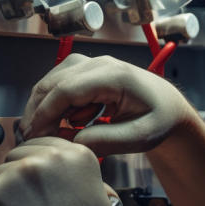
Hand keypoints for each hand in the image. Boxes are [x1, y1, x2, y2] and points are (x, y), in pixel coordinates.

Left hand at [0, 136, 111, 205]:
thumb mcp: (98, 197)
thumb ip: (80, 176)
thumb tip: (69, 172)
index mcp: (76, 154)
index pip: (42, 143)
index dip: (37, 164)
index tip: (38, 183)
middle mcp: (48, 156)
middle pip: (18, 154)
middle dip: (19, 176)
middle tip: (29, 203)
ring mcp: (19, 171)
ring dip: (5, 192)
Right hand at [19, 54, 196, 156]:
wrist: (168, 109)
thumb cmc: (159, 121)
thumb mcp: (140, 137)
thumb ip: (108, 141)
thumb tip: (74, 141)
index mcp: (116, 76)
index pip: (67, 89)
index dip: (46, 114)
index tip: (37, 137)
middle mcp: (101, 63)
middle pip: (53, 82)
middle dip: (38, 112)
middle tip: (36, 140)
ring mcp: (92, 64)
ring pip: (51, 81)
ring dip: (44, 108)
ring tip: (51, 135)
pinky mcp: (87, 71)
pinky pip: (59, 84)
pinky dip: (54, 104)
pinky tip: (66, 124)